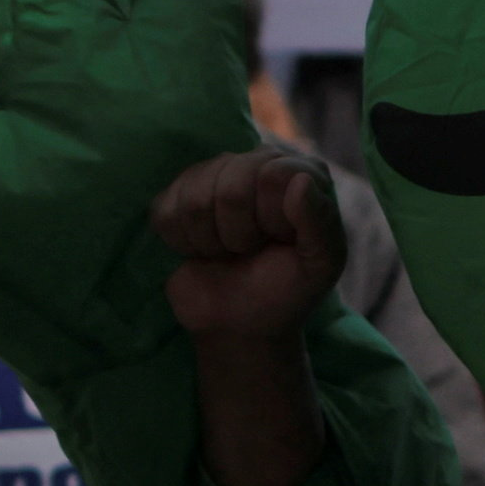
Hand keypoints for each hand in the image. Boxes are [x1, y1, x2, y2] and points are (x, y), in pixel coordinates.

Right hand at [151, 149, 345, 349]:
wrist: (241, 323)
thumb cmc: (286, 290)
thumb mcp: (319, 265)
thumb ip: (320, 222)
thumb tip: (301, 181)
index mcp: (300, 171)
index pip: (271, 175)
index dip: (270, 219)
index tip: (280, 240)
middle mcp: (257, 162)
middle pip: (230, 190)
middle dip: (239, 235)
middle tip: (250, 250)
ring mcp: (213, 174)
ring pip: (194, 201)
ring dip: (210, 242)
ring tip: (229, 251)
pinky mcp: (176, 195)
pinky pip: (164, 211)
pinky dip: (182, 243)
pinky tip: (203, 250)